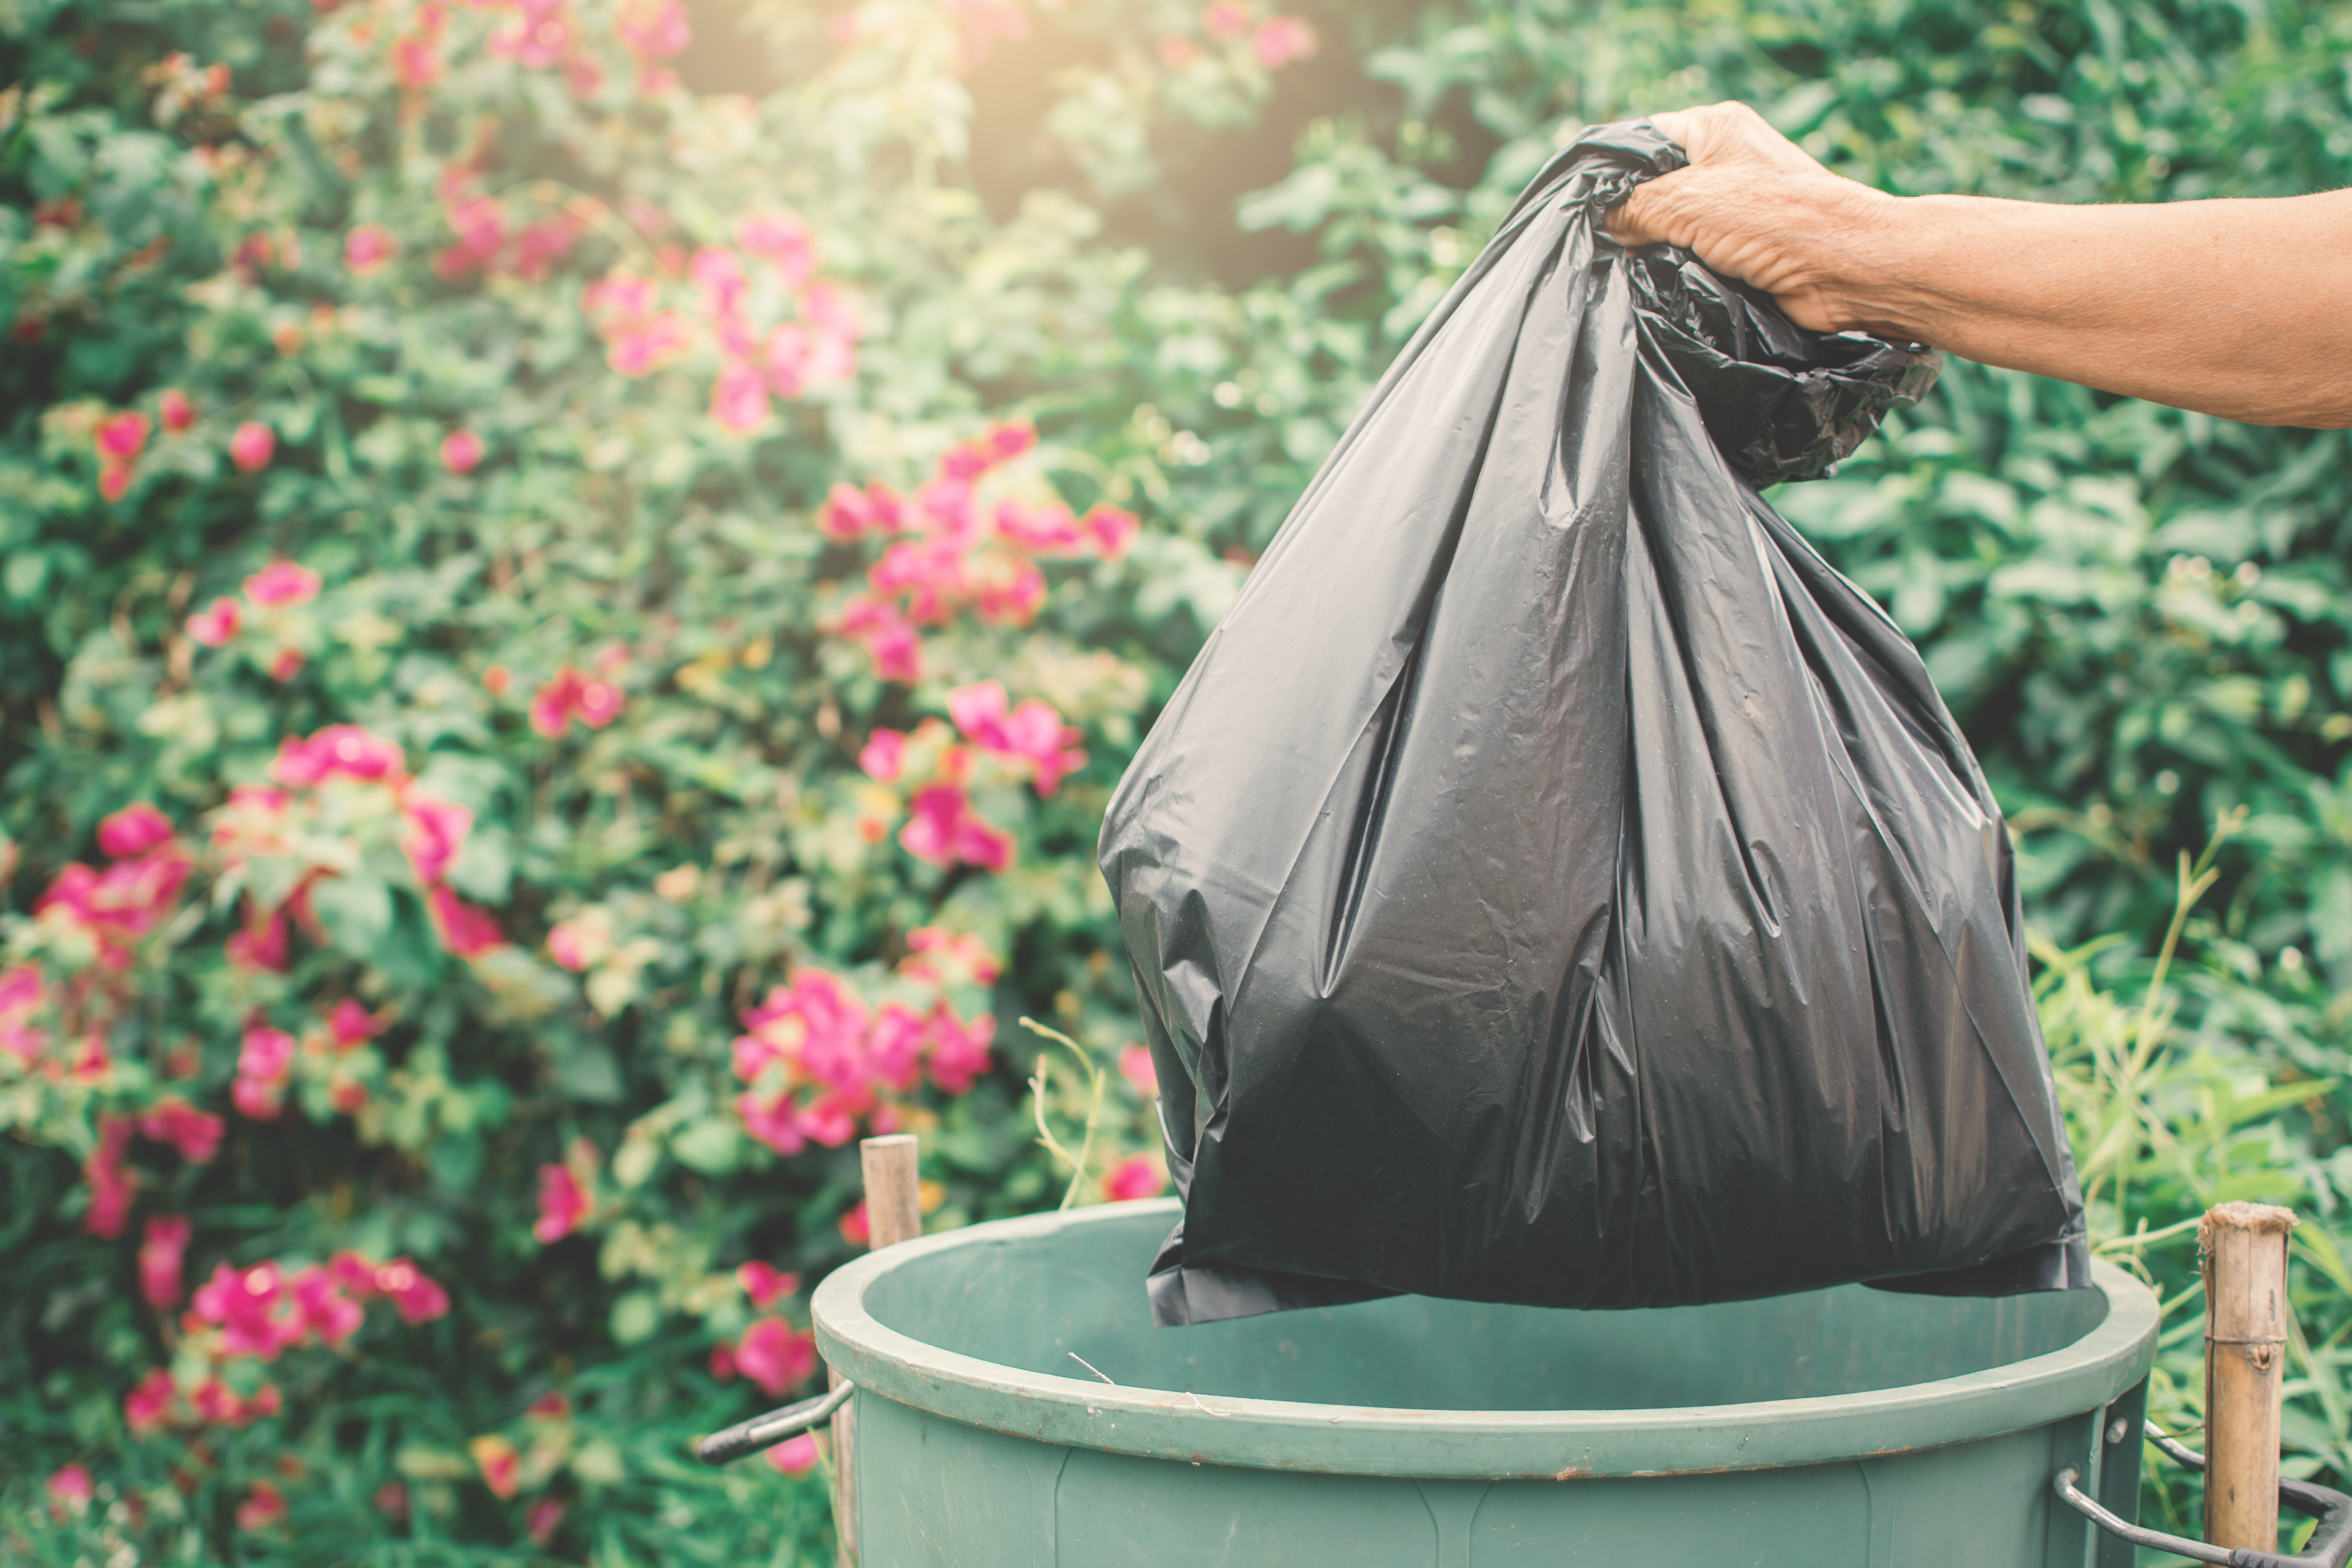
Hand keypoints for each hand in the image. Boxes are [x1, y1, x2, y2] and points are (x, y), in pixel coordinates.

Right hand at [1607, 103, 1896, 334]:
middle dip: (1628, 217)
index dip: (1608, 173)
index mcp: (1712, 126)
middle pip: (1652, 186)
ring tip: (1628, 266)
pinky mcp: (1742, 245)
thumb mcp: (1685, 202)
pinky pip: (1691, 253)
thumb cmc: (1773, 218)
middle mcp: (1725, 159)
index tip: (1580, 209)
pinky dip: (1675, 268)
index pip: (1639, 140)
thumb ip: (1631, 208)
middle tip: (1601, 244)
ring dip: (1652, 248)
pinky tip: (1657, 282)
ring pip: (1669, 225)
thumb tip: (1599, 225)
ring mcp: (1735, 204)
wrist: (1845, 268)